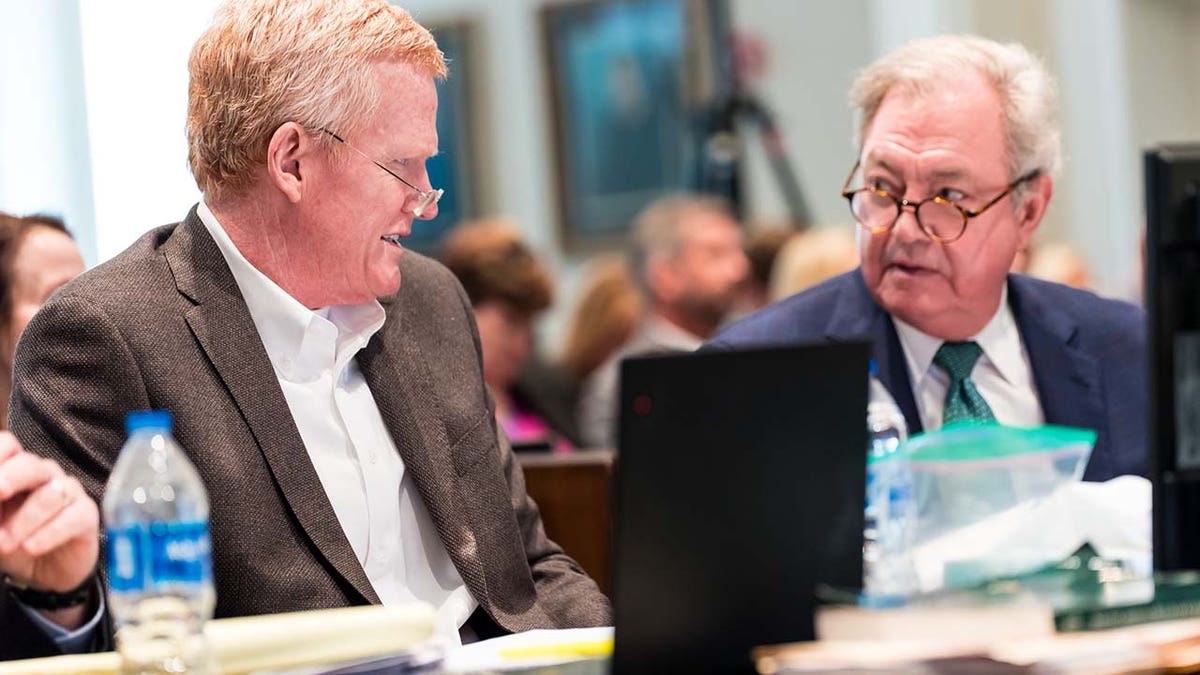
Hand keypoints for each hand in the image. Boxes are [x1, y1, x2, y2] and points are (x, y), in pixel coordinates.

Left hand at [0, 432, 98, 595]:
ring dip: (23, 522)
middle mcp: (43, 476)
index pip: (8, 446)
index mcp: (15, 471)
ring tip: (6, 544)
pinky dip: (48, 534)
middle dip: (10, 478)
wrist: (42, 573)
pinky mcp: (86, 514)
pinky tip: (31, 547)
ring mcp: (68, 492)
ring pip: (50, 495)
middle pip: (30, 464)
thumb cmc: (12, 542)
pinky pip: (72, 517)